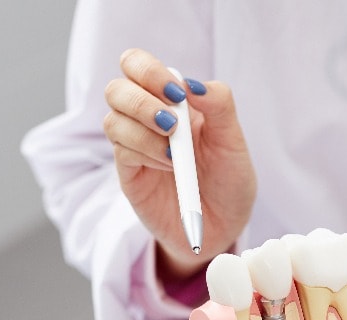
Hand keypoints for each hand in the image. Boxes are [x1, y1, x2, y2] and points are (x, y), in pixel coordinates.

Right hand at [103, 48, 256, 278]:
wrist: (223, 227)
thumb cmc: (229, 182)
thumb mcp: (233, 142)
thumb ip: (219, 106)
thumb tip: (192, 83)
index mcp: (172, 101)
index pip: (138, 65)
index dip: (149, 71)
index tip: (178, 94)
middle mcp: (147, 119)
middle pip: (117, 89)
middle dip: (141, 101)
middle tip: (172, 123)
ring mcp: (135, 146)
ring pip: (113, 121)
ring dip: (145, 132)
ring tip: (175, 154)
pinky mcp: (129, 173)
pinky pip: (121, 152)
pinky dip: (146, 153)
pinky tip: (170, 166)